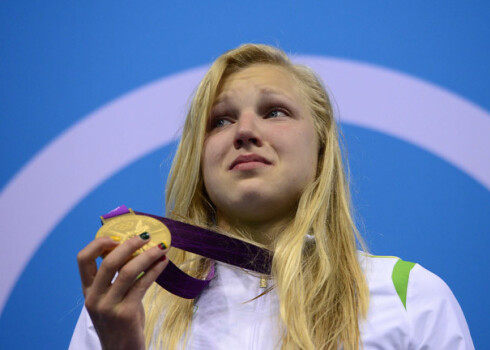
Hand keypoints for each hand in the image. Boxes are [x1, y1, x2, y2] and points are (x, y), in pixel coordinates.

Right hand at [77, 233, 168, 349]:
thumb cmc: (119, 324)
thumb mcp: (110, 300)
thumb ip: (115, 279)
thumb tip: (133, 250)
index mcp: (88, 291)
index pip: (82, 259)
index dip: (98, 244)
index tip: (117, 237)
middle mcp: (94, 297)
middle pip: (108, 262)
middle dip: (129, 244)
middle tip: (146, 236)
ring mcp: (109, 306)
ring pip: (128, 271)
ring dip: (148, 255)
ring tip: (162, 247)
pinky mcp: (126, 313)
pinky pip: (143, 284)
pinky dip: (155, 270)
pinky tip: (163, 263)